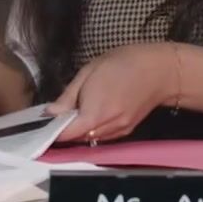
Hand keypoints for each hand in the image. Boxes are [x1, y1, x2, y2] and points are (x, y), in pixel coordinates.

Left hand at [50, 44, 174, 143]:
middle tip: (56, 113)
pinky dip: (92, 129)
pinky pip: (102, 136)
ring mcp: (118, 132)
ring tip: (74, 112)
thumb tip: (50, 113)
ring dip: (78, 130)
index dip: (51, 131)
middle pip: (76, 139)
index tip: (41, 123)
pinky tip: (91, 114)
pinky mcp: (126, 131)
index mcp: (94, 113)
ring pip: (89, 139)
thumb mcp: (89, 71)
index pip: (65, 134)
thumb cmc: (124, 63)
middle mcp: (106, 128)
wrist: (161, 71)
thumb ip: (69, 96)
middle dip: (64, 129)